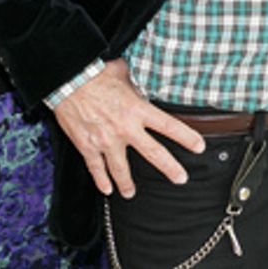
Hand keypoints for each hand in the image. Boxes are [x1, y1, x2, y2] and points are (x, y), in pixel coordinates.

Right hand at [53, 58, 205, 197]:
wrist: (68, 82)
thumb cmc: (96, 74)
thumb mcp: (124, 74)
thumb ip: (136, 85)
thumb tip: (141, 85)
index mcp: (138, 109)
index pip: (169, 126)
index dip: (187, 137)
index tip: (199, 147)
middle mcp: (125, 128)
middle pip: (153, 153)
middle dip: (170, 167)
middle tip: (181, 178)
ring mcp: (106, 140)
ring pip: (121, 168)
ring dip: (127, 183)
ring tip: (131, 194)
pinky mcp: (87, 146)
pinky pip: (96, 168)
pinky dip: (101, 180)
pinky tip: (107, 189)